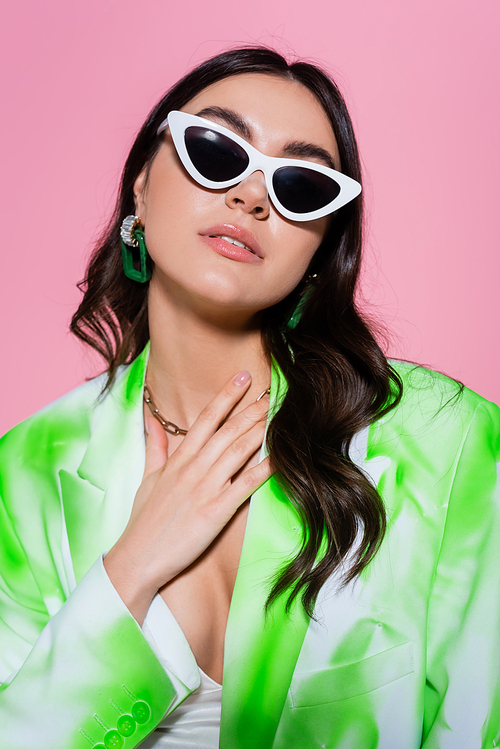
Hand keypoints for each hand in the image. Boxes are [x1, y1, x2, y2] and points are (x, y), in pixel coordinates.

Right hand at [103, 371, 271, 623]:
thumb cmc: (143, 521)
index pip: (206, 419)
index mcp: (178, 459)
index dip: (226, 396)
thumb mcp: (146, 478)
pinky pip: (244, 485)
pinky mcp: (215, 511)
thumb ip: (155, 447)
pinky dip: (263, 470)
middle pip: (228, 430)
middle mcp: (193, 468)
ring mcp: (205, 488)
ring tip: (278, 413)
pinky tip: (278, 457)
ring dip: (260, 430)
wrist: (137, 558)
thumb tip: (151, 420)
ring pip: (238, 450)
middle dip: (251, 409)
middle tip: (272, 391)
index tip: (243, 378)